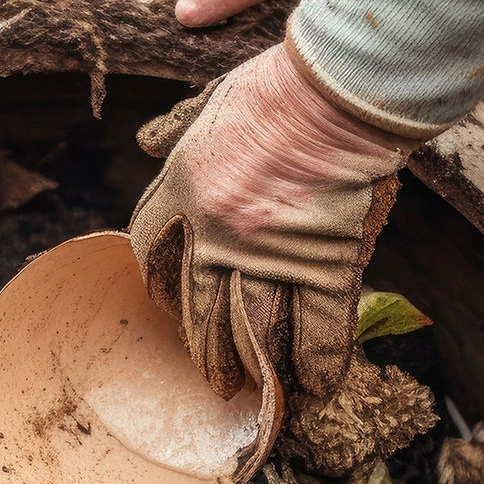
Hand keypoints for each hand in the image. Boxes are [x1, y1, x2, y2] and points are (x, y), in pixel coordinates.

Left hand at [128, 42, 414, 401]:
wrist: (339, 89)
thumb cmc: (278, 86)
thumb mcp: (208, 101)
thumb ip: (175, 126)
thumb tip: (144, 140)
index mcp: (184, 190)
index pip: (153, 254)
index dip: (159, 287)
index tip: (169, 305)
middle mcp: (219, 233)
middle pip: (200, 308)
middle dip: (206, 350)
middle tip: (213, 379)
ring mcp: (271, 254)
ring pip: (253, 330)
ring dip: (255, 370)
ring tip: (255, 398)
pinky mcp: (326, 264)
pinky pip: (319, 330)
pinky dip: (319, 366)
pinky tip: (316, 393)